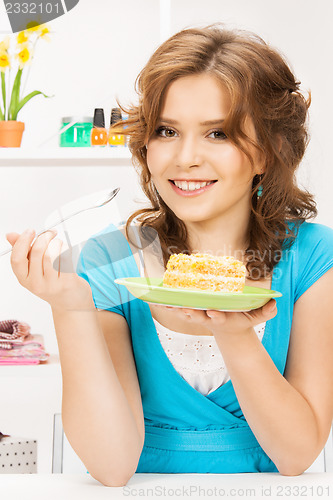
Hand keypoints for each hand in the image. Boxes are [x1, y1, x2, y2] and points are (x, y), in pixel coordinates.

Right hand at [6, 229, 93, 311]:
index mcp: (24, 279)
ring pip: (52, 253)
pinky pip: (66, 258)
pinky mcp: (67, 282)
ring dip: (56, 242)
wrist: (70, 303)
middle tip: (50, 233)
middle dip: (44, 237)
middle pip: (36, 252)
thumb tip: (10, 235)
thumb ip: (23, 252)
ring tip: (59, 243)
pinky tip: (66, 249)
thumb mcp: (34, 270)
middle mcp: (36, 284)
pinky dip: (67, 249)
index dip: (22, 241)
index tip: (30, 231)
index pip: (17, 259)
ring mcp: (52, 284)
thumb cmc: (52, 283)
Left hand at [156, 299, 277, 336]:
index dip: (216, 316)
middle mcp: (208, 317)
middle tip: (185, 308)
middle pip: (198, 315)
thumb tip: (274, 304)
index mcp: (223, 318)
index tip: (213, 313)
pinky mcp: (191, 311)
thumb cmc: (243, 320)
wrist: (229, 331)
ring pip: (184, 311)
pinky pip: (177, 307)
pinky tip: (155, 297)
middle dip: (191, 312)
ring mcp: (198, 315)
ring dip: (174, 307)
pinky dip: (168, 303)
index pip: (219, 318)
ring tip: (162, 301)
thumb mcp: (257, 317)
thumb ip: (266, 312)